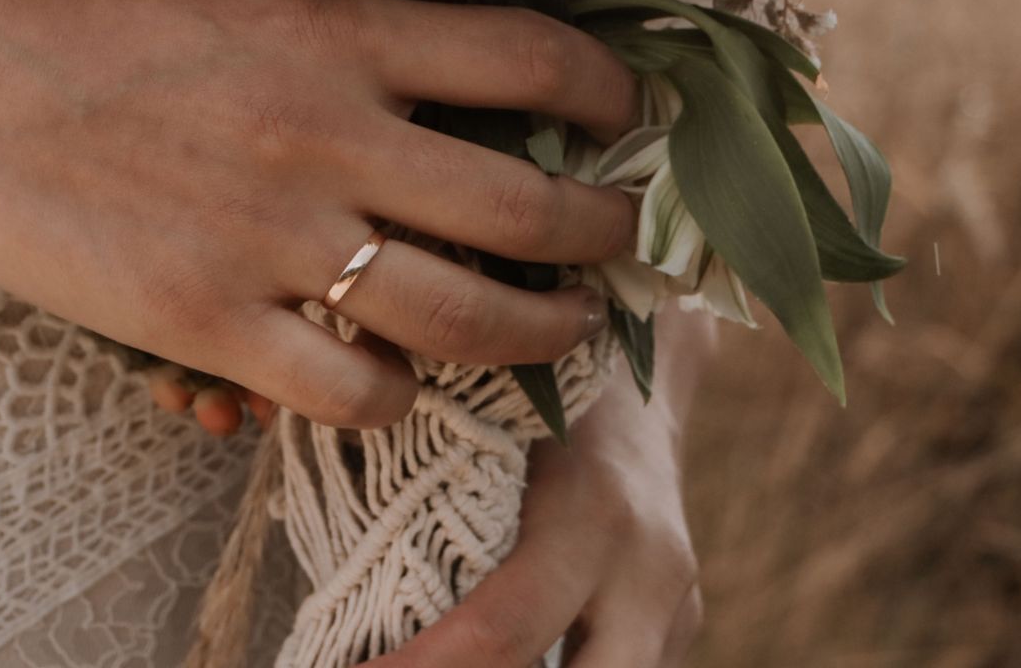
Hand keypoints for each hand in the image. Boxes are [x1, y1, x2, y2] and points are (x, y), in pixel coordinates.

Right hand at [0, 0, 639, 429]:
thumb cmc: (78, 32)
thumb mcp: (234, 8)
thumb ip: (342, 59)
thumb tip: (443, 109)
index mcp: (339, 35)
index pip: (530, 56)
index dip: (607, 90)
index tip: (626, 114)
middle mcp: (332, 134)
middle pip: (533, 205)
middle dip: (605, 236)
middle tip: (618, 248)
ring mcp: (277, 238)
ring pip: (471, 315)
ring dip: (542, 332)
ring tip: (560, 330)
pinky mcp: (213, 325)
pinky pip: (360, 390)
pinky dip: (399, 398)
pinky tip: (395, 385)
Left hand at [368, 311, 717, 667]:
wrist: (643, 380)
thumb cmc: (540, 390)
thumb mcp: (492, 420)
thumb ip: (433, 493)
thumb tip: (341, 568)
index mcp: (589, 515)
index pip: (498, 634)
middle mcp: (644, 574)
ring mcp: (674, 610)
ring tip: (430, 661)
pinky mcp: (679, 629)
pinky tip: (480, 661)